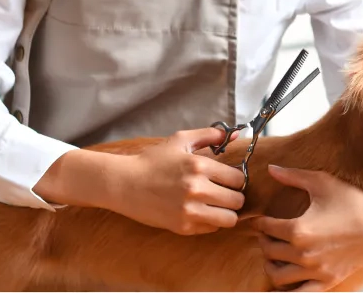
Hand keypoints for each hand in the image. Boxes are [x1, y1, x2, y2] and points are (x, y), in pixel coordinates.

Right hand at [107, 127, 245, 234]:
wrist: (124, 184)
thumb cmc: (152, 161)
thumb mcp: (180, 141)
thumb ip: (209, 135)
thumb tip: (234, 134)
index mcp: (199, 165)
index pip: (238, 178)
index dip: (236, 179)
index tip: (229, 180)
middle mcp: (197, 189)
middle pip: (237, 200)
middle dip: (234, 196)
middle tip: (224, 193)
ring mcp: (190, 210)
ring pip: (229, 219)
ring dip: (227, 213)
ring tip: (217, 206)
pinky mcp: (182, 226)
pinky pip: (212, 228)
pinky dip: (211, 222)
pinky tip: (201, 212)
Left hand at [254, 165, 362, 290]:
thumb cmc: (352, 200)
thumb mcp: (321, 183)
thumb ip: (292, 176)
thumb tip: (270, 168)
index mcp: (299, 229)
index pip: (265, 228)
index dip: (260, 222)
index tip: (260, 219)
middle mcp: (304, 254)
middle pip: (268, 251)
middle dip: (264, 240)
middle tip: (268, 233)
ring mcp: (315, 271)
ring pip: (277, 275)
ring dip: (271, 263)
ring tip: (276, 253)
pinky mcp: (327, 281)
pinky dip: (286, 289)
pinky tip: (288, 275)